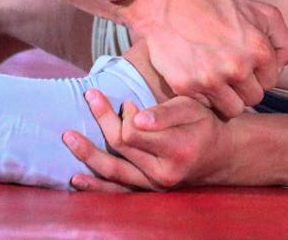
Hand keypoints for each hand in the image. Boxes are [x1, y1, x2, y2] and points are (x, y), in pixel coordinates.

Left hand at [62, 90, 228, 190]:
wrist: (218, 155)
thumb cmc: (203, 124)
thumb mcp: (190, 109)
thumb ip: (164, 112)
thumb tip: (135, 117)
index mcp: (178, 148)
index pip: (135, 132)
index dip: (125, 114)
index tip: (128, 103)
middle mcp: (165, 173)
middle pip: (121, 146)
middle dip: (104, 119)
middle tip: (91, 95)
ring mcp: (155, 186)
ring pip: (114, 169)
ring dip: (88, 153)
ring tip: (68, 137)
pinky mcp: (148, 191)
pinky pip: (118, 191)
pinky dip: (96, 185)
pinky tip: (76, 179)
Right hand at [125, 0, 287, 117]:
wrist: (169, 3)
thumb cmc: (215, 5)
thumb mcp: (259, 10)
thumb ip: (282, 38)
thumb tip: (283, 64)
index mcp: (258, 49)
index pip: (270, 81)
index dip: (258, 73)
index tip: (245, 63)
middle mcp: (237, 67)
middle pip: (253, 98)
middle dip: (244, 87)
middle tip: (229, 70)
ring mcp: (211, 79)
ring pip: (232, 109)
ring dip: (227, 97)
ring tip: (217, 78)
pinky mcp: (187, 87)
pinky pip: (206, 106)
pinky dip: (204, 96)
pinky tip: (198, 76)